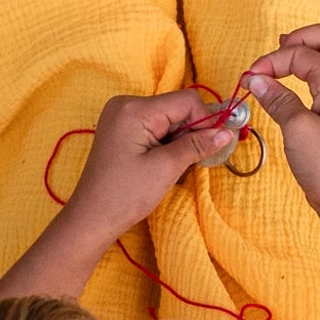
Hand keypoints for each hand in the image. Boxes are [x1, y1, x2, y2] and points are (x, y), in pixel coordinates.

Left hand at [62, 90, 235, 244]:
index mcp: (135, 109)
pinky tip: (164, 162)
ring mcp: (123, 116)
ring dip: (181, 140)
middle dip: (192, 132)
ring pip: (170, 119)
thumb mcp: (167, 168)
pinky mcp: (123, 129)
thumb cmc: (125, 194)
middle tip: (194, 160)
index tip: (213, 147)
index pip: (187, 101)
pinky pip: (157, 127)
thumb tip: (227, 132)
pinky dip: (168, 143)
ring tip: (174, 165)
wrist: (92, 218)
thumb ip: (198, 145)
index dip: (206, 121)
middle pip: (178, 108)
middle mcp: (126, 104)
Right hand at [243, 22, 319, 230]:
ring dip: (314, 50)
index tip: (249, 76)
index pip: (303, 53)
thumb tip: (258, 78)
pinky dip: (319, 68)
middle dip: (304, 37)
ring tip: (286, 61)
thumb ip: (278, 98)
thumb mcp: (297, 130)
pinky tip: (301, 82)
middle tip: (277, 54)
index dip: (273, 59)